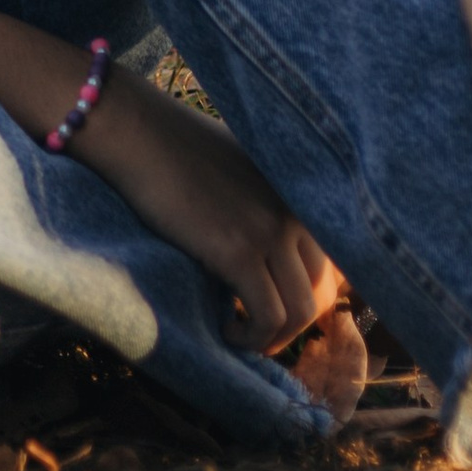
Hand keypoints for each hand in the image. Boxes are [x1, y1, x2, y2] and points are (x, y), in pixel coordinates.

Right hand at [73, 69, 344, 350]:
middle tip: (258, 326)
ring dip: (274, 336)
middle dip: (294, 318)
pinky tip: (226, 329)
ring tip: (242, 333)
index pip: (332, 260)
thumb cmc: (177, 146)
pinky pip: (268, 317)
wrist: (139, 132)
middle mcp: (296, 211)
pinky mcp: (240, 252)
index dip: (308, 293)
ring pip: (302, 311)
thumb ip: (266, 199)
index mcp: (298, 192)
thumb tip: (268, 246)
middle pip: (322, 290)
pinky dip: (252, 337)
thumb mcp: (242, 167)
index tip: (278, 307)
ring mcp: (272, 231)